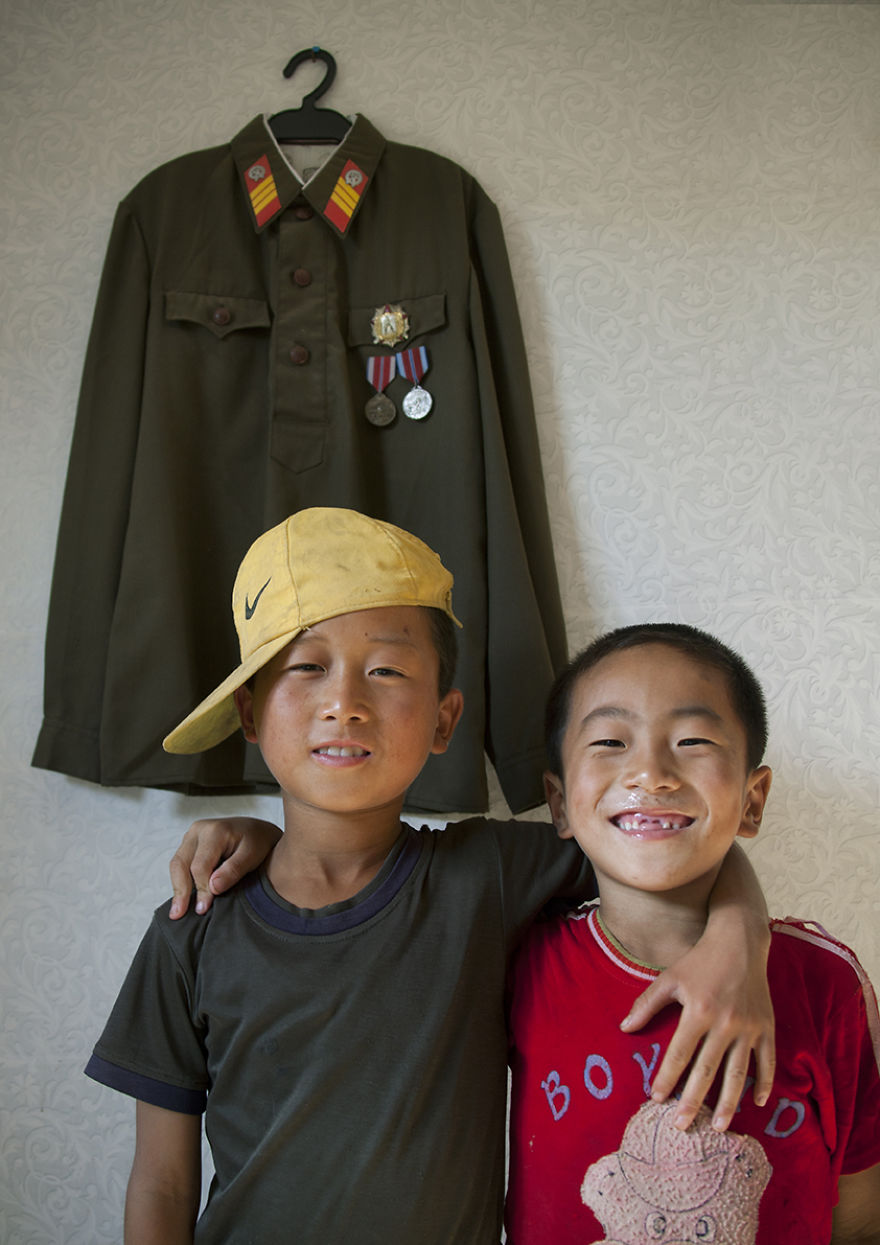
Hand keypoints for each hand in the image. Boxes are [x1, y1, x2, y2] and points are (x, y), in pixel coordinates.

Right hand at [169, 818, 281, 917]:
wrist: (259, 830)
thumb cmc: (258, 843)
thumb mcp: (252, 855)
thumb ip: (234, 870)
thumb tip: (213, 888)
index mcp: (215, 831)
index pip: (200, 866)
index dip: (201, 889)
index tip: (204, 909)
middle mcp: (199, 830)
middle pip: (181, 863)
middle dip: (180, 891)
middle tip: (178, 915)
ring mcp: (192, 836)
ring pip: (177, 864)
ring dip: (177, 888)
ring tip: (177, 912)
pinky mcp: (190, 844)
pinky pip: (180, 863)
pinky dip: (181, 881)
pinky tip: (182, 899)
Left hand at [621, 923, 774, 1131]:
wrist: (740, 942)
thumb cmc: (700, 960)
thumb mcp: (670, 977)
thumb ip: (647, 1004)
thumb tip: (624, 1028)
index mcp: (698, 1010)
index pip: (679, 1053)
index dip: (667, 1077)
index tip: (656, 1098)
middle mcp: (725, 1022)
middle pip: (707, 1070)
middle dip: (693, 1101)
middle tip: (682, 1127)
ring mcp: (749, 1027)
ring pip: (738, 1073)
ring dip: (728, 1102)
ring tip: (718, 1126)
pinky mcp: (767, 1027)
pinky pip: (768, 1061)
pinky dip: (765, 1083)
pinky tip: (757, 1102)